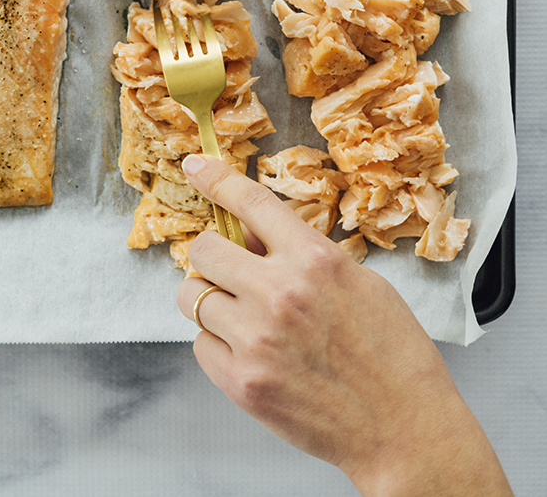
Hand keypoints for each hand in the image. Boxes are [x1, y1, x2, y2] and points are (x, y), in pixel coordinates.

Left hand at [175, 155, 511, 496]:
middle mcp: (279, 293)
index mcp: (314, 260)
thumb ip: (304, 255)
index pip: (251, 201)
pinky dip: (217, 343)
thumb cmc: (393, 355)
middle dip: (213, 255)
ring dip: (209, 299)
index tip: (195, 166)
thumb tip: (254, 240)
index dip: (216, 178)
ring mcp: (256, 339)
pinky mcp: (242, 382)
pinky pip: (200, 344)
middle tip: (229, 271)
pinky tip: (249, 352)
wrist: (406, 431)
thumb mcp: (360, 282)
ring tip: (240, 315)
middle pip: (204, 248)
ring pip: (192, 296)